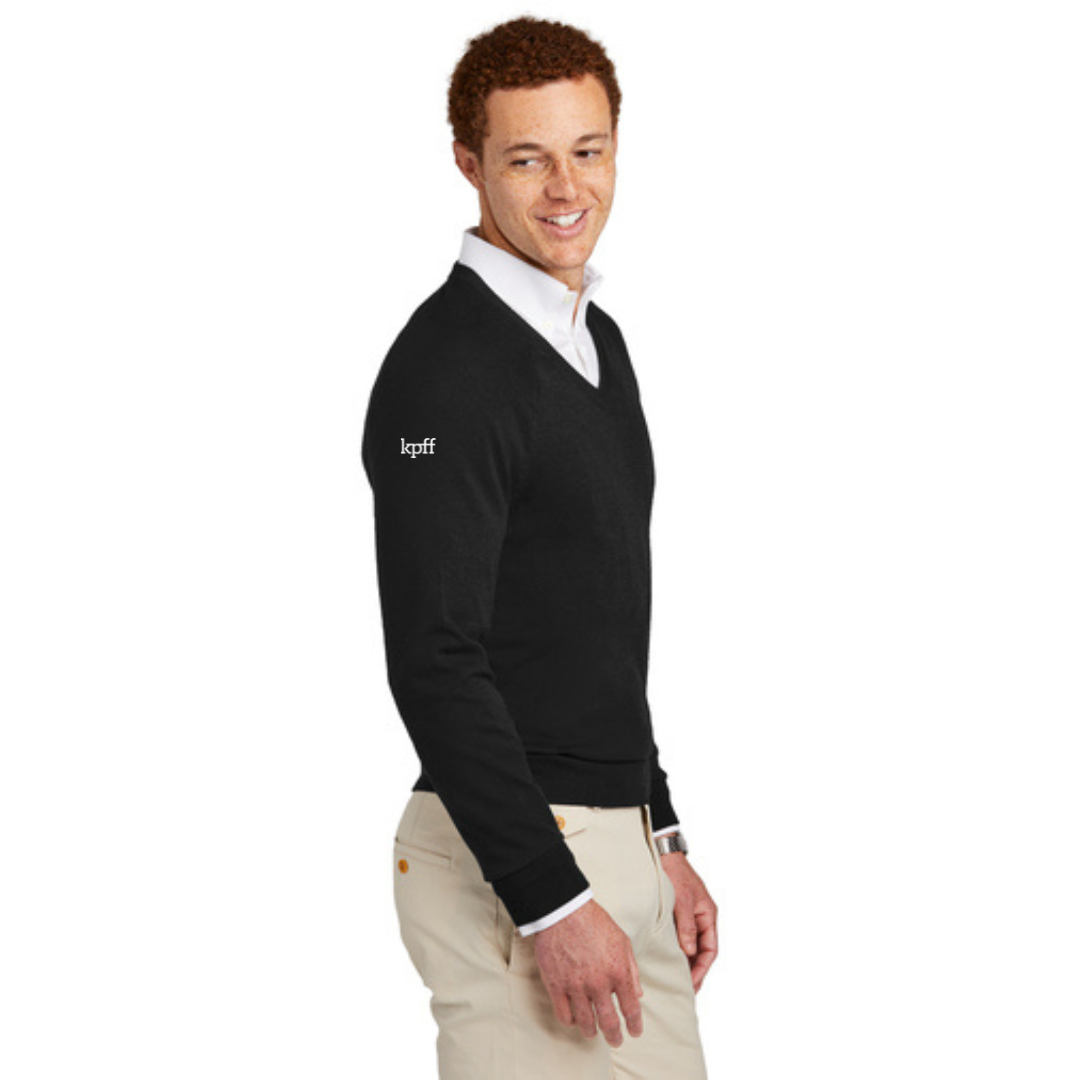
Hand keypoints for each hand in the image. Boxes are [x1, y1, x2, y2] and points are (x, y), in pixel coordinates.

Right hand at [533, 900, 645, 1047]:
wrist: (564, 910)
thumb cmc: (595, 922)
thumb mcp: (622, 941)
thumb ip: (632, 969)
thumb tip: (638, 994)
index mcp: (618, 972)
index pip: (631, 1009)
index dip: (635, 1025)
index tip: (635, 1032)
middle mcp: (599, 983)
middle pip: (609, 1022)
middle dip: (614, 1036)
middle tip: (615, 1041)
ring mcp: (576, 986)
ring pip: (585, 1023)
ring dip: (591, 1032)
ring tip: (593, 1033)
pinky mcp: (556, 985)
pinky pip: (563, 1014)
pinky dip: (570, 1021)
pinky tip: (574, 1019)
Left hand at [661, 854, 719, 992]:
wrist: (664, 853)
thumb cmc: (676, 873)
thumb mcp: (682, 900)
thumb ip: (686, 926)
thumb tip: (689, 952)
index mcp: (709, 915)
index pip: (710, 950)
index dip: (702, 969)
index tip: (692, 984)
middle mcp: (702, 918)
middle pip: (702, 951)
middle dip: (695, 971)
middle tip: (685, 989)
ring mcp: (691, 916)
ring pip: (692, 945)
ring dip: (686, 962)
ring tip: (677, 979)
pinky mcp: (678, 914)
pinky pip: (682, 937)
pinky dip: (678, 950)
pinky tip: (668, 959)